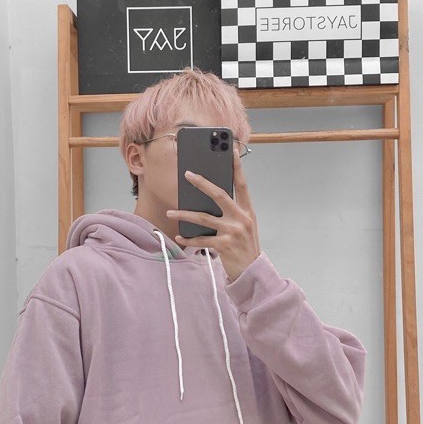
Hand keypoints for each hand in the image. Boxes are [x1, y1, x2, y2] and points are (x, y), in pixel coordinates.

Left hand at [167, 148, 260, 281]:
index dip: (236, 167)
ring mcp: (233, 232)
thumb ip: (232, 212)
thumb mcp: (244, 226)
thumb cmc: (245, 247)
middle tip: (187, 174)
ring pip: (204, 218)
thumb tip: (210, 198)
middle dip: (202, 183)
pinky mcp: (224, 246)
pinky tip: (179, 237)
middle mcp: (241, 219)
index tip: (231, 151)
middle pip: (219, 195)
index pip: (241, 185)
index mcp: (247, 211)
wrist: (252, 272)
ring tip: (170, 213)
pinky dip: (189, 239)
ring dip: (184, 215)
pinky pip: (201, 240)